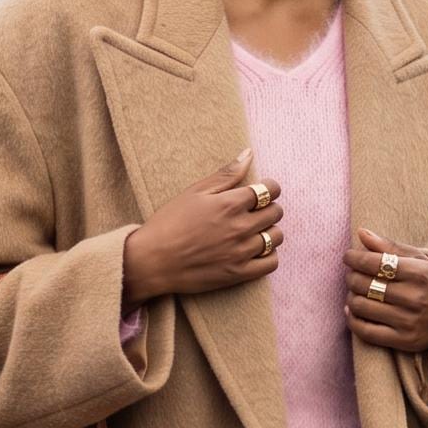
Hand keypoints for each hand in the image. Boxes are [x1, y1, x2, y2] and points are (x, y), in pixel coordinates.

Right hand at [122, 148, 283, 307]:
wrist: (152, 261)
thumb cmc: (169, 223)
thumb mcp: (195, 192)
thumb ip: (226, 174)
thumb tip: (249, 154)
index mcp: (230, 203)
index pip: (269, 190)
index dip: (270, 188)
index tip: (262, 191)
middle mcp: (240, 227)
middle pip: (276, 213)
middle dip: (270, 208)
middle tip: (256, 211)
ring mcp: (241, 252)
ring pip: (276, 237)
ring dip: (270, 231)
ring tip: (255, 231)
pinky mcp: (238, 273)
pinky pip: (271, 263)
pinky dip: (269, 256)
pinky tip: (257, 251)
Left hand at [343, 229, 427, 358]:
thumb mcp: (419, 260)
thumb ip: (389, 246)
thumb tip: (361, 232)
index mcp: (419, 273)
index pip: (375, 263)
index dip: (355, 258)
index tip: (348, 256)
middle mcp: (415, 297)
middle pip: (365, 284)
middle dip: (352, 277)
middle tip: (352, 274)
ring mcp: (409, 321)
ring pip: (362, 307)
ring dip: (350, 297)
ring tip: (354, 292)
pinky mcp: (403, 340)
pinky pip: (365, 332)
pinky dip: (352, 319)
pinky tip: (352, 310)